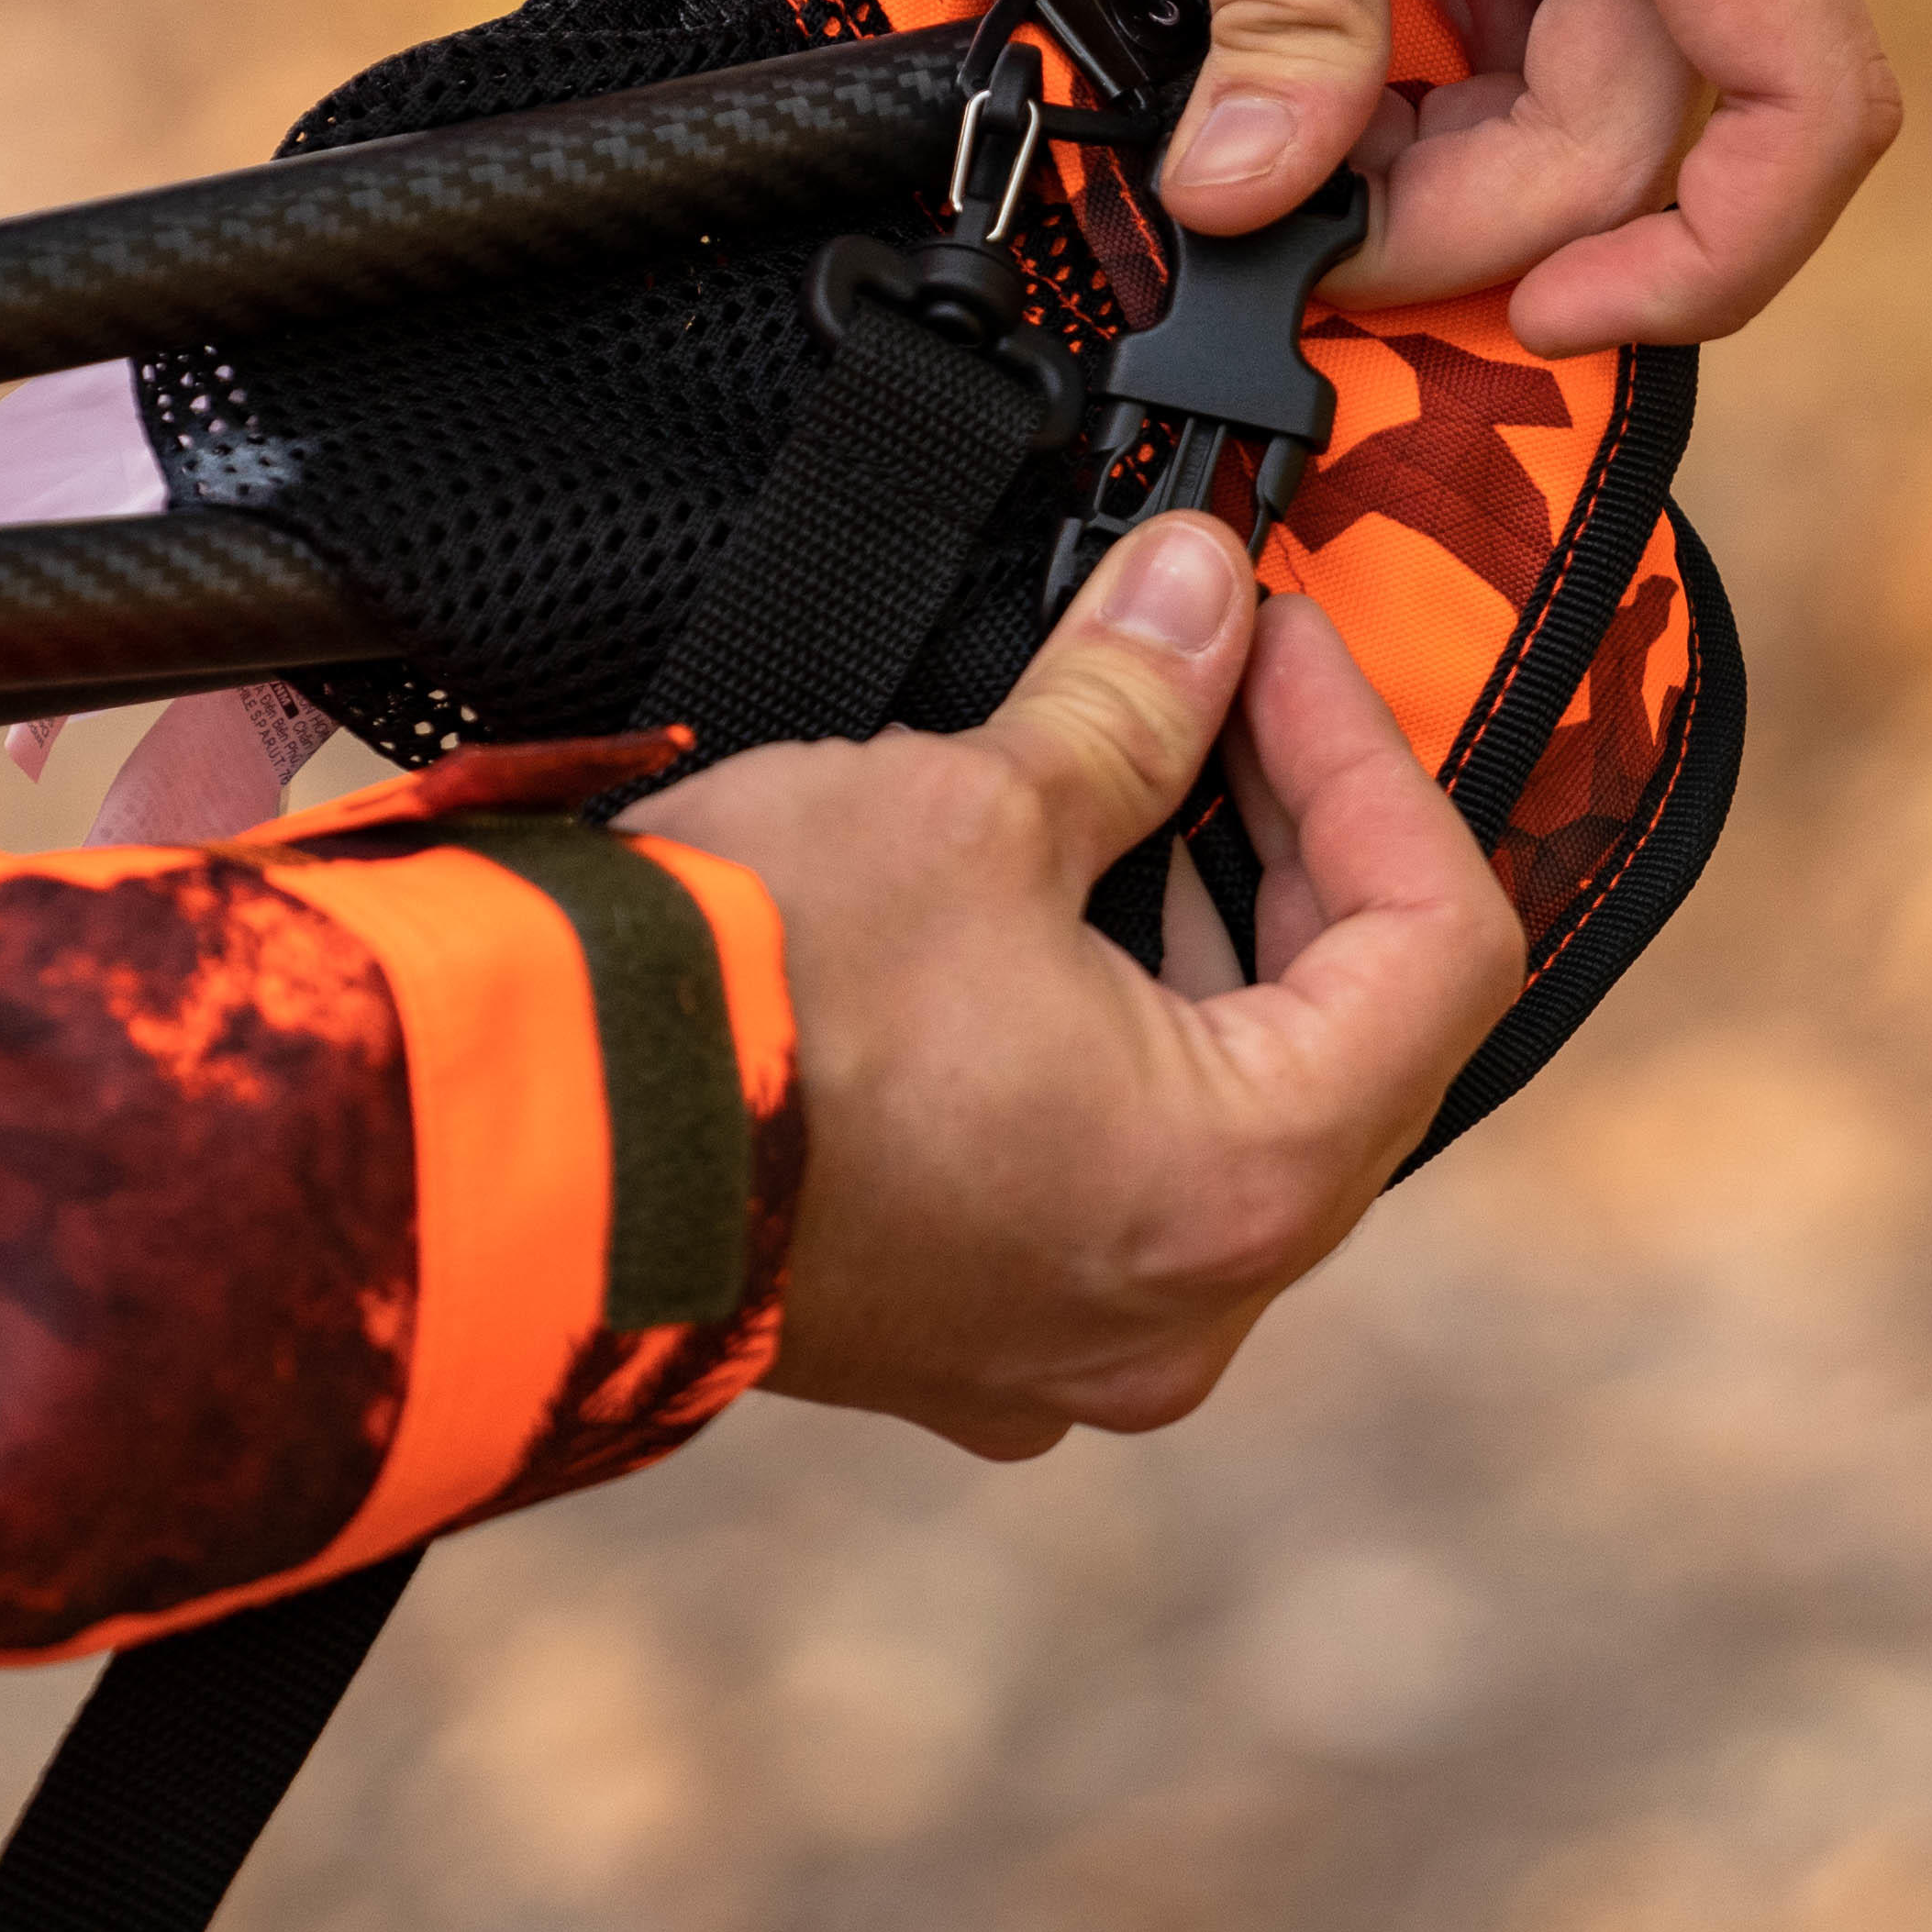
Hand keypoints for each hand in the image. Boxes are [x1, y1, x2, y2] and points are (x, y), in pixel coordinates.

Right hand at [639, 513, 1516, 1458]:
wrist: (495, 1154)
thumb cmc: (734, 1013)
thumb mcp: (972, 806)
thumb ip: (1133, 699)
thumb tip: (1200, 592)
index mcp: (1240, 1186)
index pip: (1435, 946)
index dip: (1367, 758)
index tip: (1281, 645)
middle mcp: (1182, 1305)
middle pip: (1346, 1035)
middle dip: (1287, 836)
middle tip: (1219, 683)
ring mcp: (1069, 1339)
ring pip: (1224, 1107)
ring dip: (1198, 932)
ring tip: (1131, 773)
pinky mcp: (961, 1333)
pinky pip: (1105, 1171)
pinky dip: (1105, 1035)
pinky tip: (1039, 913)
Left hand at [1060, 0, 1901, 353]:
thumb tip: (1260, 201)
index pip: (1805, 101)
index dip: (1707, 258)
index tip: (1543, 315)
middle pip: (1659, 110)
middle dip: (1482, 205)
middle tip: (1287, 226)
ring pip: (1604, 60)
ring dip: (1459, 132)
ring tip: (1289, 126)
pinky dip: (1452, 44)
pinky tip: (1338, 17)